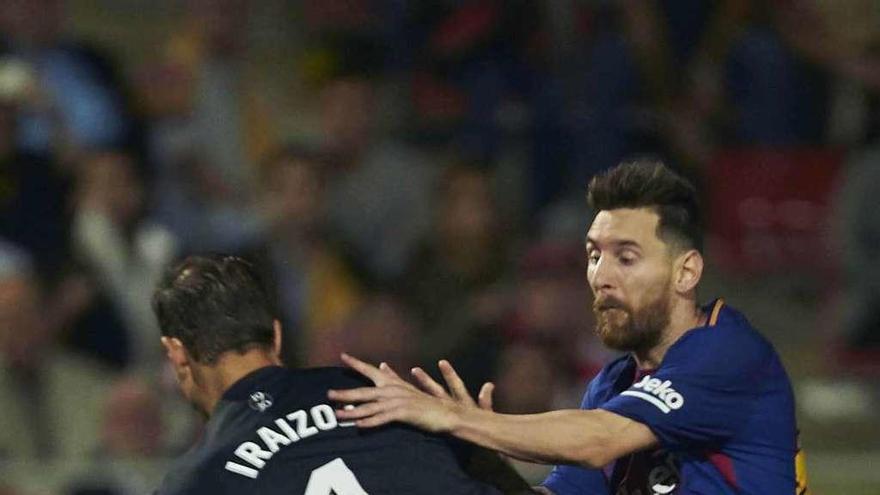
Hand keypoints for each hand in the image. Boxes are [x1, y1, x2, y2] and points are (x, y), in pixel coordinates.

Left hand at [329, 353, 487, 431]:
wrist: (448, 413)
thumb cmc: (428, 403)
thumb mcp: (409, 387)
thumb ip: (393, 377)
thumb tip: (382, 365)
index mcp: (394, 383)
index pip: (372, 371)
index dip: (357, 364)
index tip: (342, 356)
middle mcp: (393, 390)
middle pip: (364, 391)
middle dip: (345, 393)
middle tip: (328, 394)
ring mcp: (398, 401)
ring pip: (370, 406)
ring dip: (352, 411)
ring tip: (338, 414)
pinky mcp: (404, 414)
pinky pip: (383, 419)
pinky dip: (370, 422)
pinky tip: (359, 425)